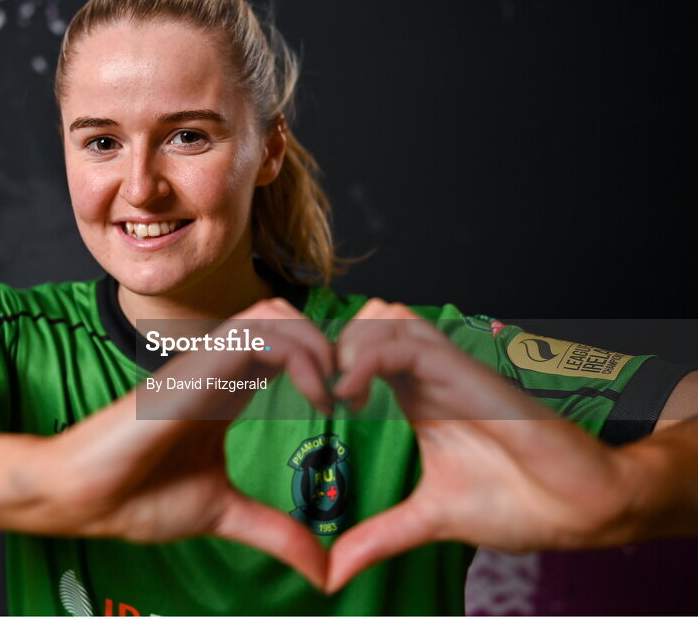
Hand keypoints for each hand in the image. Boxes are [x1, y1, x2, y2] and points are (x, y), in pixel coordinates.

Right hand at [40, 298, 336, 587]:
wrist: (82, 498)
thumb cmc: (139, 497)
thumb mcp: (226, 515)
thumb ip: (277, 532)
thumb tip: (323, 571)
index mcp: (228, 390)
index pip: (285, 344)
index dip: (324, 360)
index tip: (349, 407)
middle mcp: (219, 368)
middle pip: (286, 315)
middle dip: (328, 344)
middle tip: (348, 396)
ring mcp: (205, 363)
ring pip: (273, 312)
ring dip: (315, 344)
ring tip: (330, 395)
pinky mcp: (192, 369)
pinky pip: (254, 334)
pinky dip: (297, 354)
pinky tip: (311, 397)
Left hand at [325, 298, 647, 592]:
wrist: (579, 509)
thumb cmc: (517, 503)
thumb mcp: (428, 518)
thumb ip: (380, 535)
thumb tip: (334, 572)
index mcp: (415, 396)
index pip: (361, 347)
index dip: (327, 364)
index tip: (308, 407)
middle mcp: (427, 375)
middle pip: (366, 318)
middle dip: (330, 347)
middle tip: (317, 395)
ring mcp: (447, 369)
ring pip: (384, 316)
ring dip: (348, 346)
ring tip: (337, 396)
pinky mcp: (467, 373)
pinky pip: (408, 340)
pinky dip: (367, 358)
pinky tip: (352, 397)